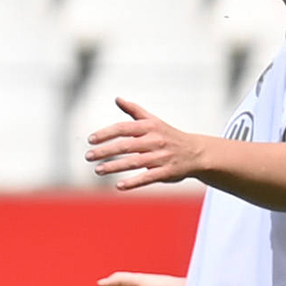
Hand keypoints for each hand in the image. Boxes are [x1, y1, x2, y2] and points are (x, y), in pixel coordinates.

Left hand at [86, 98, 205, 190]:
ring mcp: (161, 157)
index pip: (124, 128)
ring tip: (98, 170)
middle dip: (106, 151)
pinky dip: (134, 182)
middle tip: (88, 156)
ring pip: (134, 162)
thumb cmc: (169, 136)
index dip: (106, 133)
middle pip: (126, 145)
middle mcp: (155, 141)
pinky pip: (148, 177)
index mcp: (150, 127)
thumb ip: (134, 110)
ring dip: (114, 167)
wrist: (196, 152)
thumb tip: (117, 98)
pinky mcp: (166, 172)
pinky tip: (119, 186)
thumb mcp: (153, 121)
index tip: (90, 140)